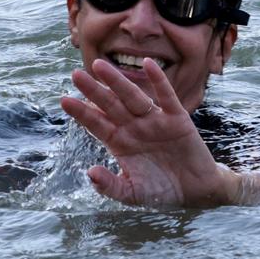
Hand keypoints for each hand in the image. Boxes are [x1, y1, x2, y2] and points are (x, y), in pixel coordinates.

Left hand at [61, 58, 238, 207]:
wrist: (195, 191)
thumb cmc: (161, 192)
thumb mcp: (133, 194)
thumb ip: (111, 186)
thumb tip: (90, 173)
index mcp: (120, 143)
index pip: (97, 124)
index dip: (82, 113)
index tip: (64, 100)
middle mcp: (134, 127)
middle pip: (110, 105)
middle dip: (93, 90)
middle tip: (75, 74)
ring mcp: (154, 120)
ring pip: (132, 97)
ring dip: (117, 81)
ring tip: (99, 65)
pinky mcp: (176, 118)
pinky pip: (166, 96)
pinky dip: (158, 80)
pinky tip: (148, 64)